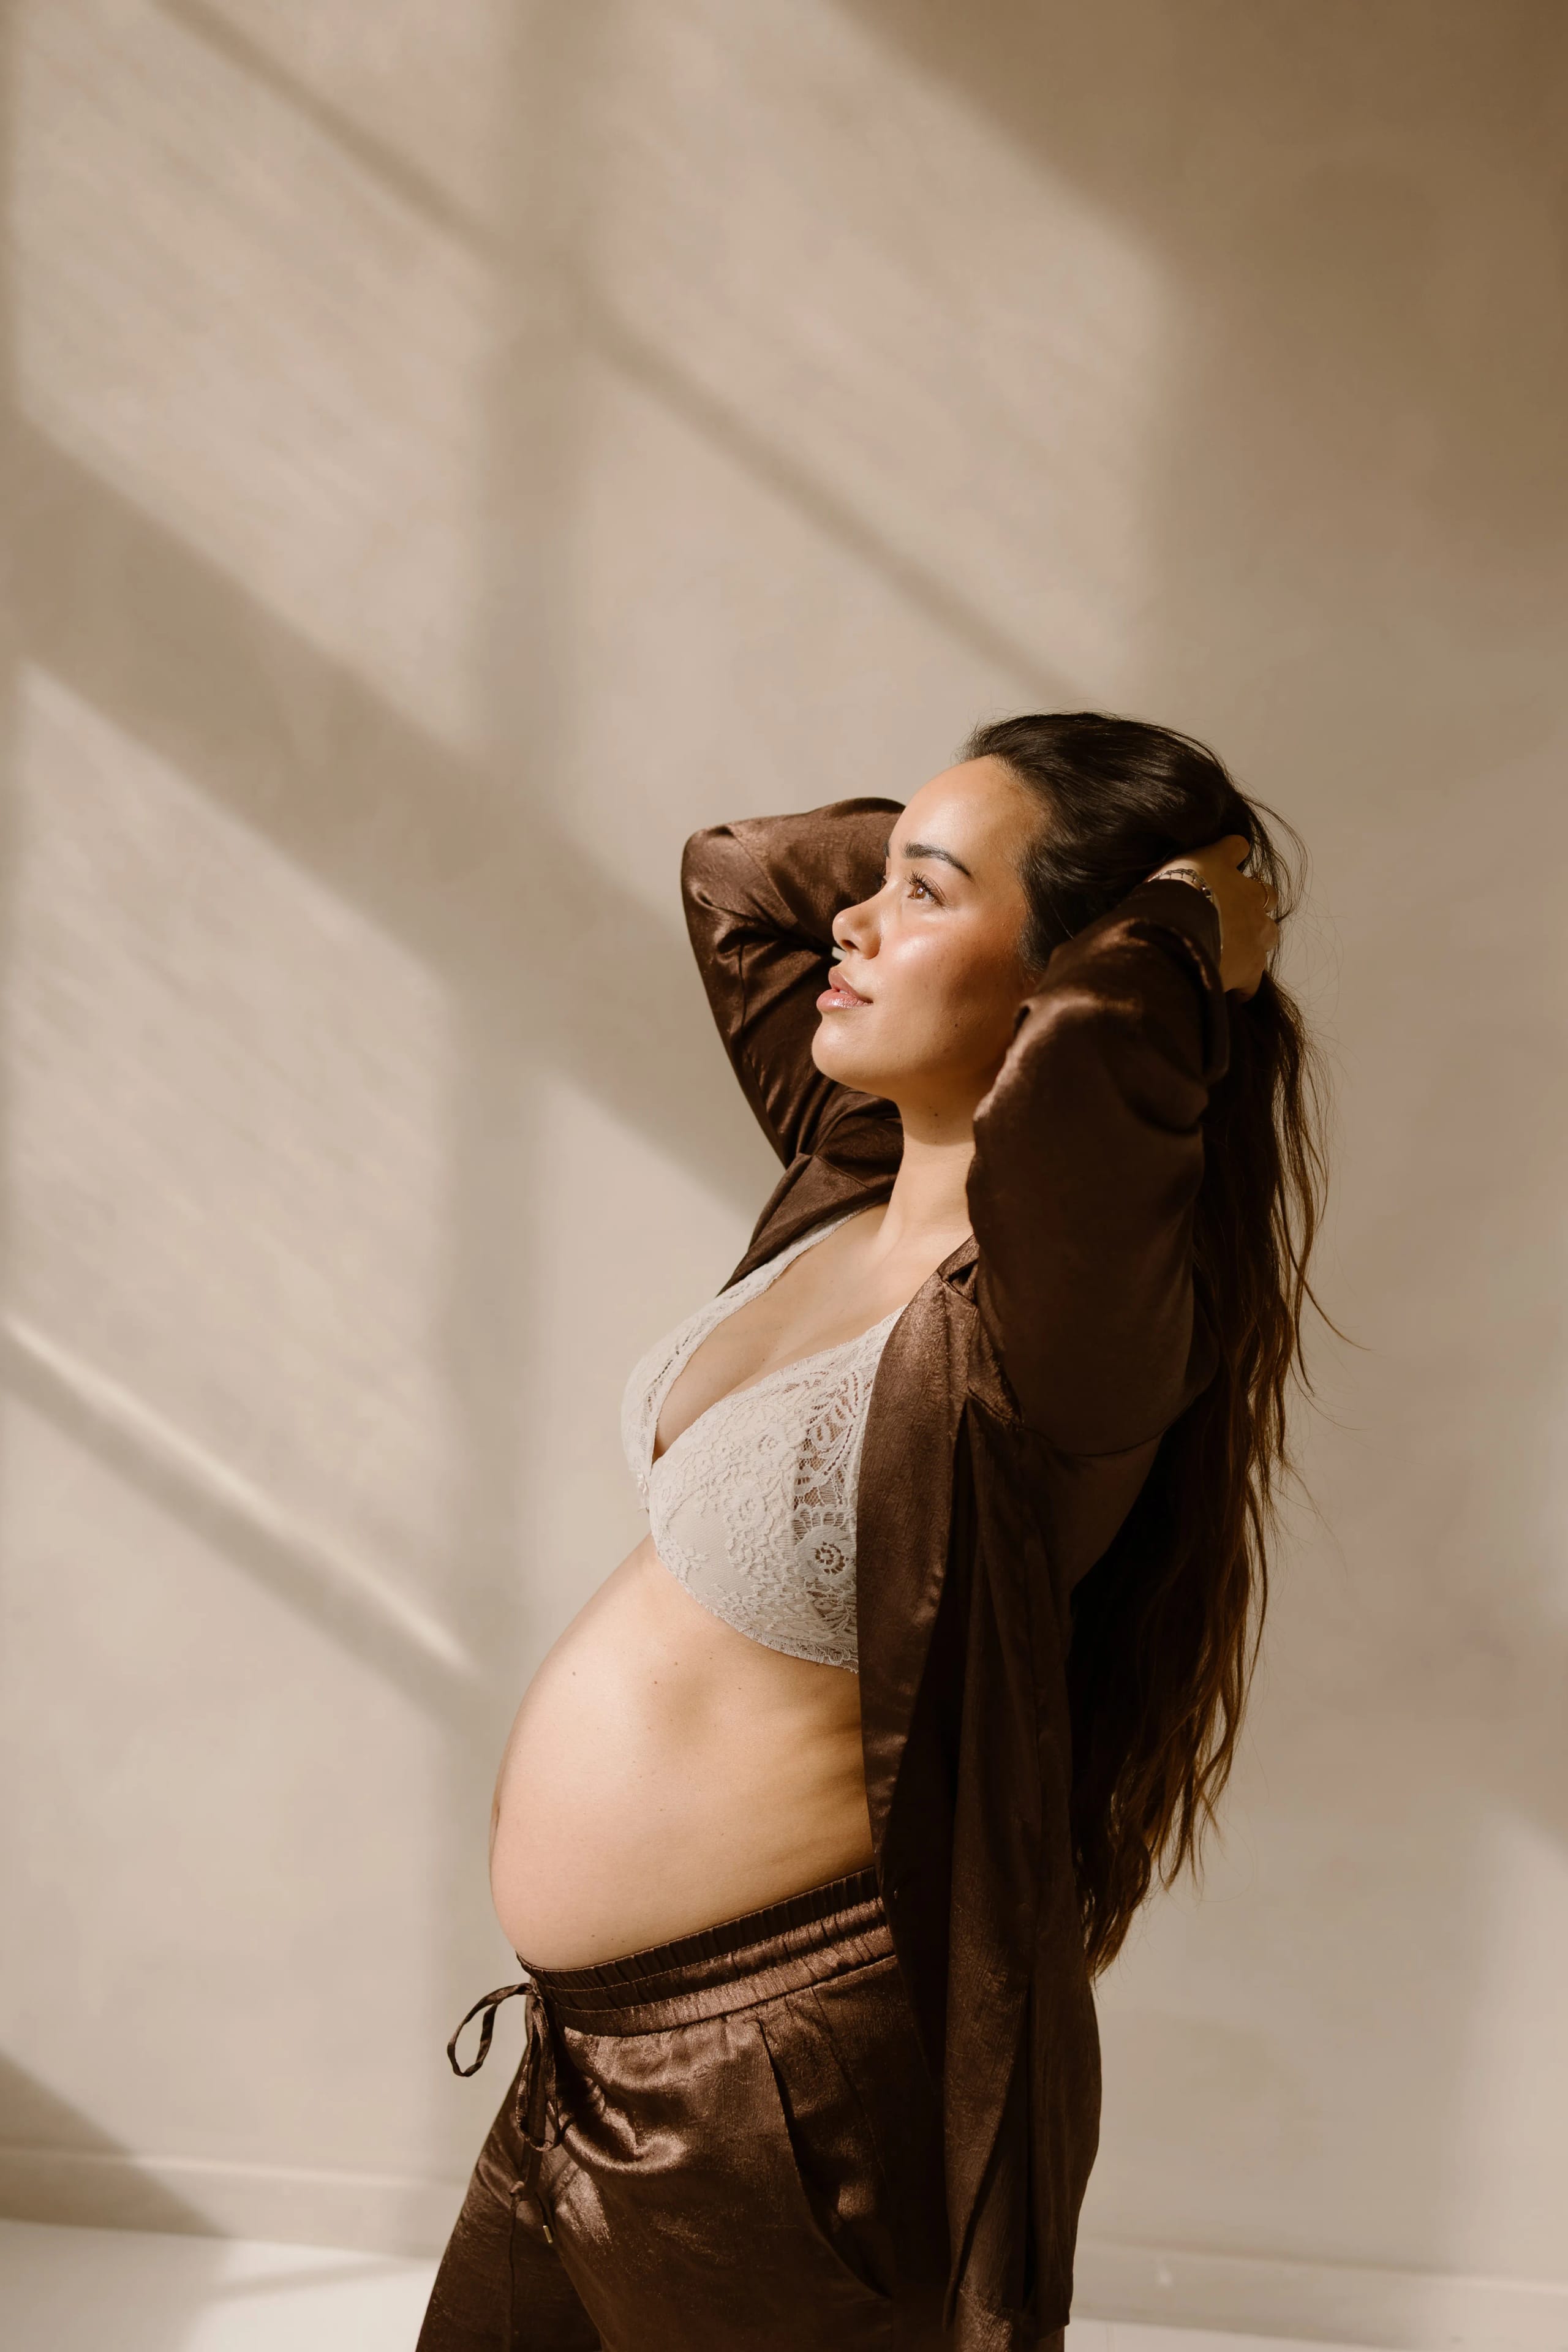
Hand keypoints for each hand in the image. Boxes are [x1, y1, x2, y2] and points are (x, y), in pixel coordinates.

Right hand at [1147, 835, 1278, 998]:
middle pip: (1267, 894)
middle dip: (1255, 903)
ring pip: (1270, 934)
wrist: (1174, 928)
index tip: (1229, 859)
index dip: (1232, 855)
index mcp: (1221, 865)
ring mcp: (1254, 931)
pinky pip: (1253, 981)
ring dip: (1256, 939)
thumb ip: (1175, 872)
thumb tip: (1170, 879)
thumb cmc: (1162, 896)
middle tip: (1233, 914)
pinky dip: (1244, 985)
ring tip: (1235, 950)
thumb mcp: (1165, 871)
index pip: (1235, 848)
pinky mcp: (1251, 966)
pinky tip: (1232, 989)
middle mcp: (1246, 895)